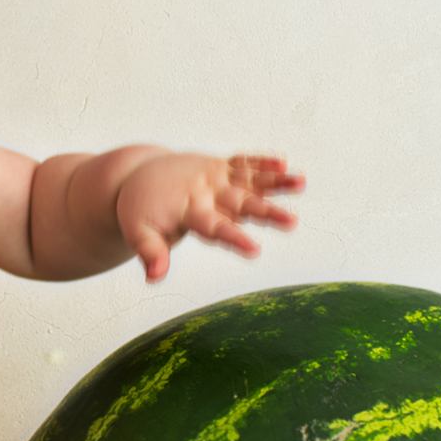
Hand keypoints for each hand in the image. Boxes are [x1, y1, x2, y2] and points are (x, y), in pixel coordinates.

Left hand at [115, 153, 303, 282]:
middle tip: (292, 223)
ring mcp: (216, 176)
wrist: (138, 173)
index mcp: (189, 209)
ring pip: (249, 179)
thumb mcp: (138, 231)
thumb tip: (153, 279)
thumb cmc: (141, 209)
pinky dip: (262, 162)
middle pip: (240, 203)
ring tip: (301, 182)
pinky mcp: (221, 166)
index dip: (234, 238)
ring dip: (275, 182)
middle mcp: (207, 191)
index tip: (255, 250)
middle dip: (266, 213)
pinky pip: (244, 162)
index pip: (215, 226)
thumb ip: (151, 253)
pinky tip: (285, 165)